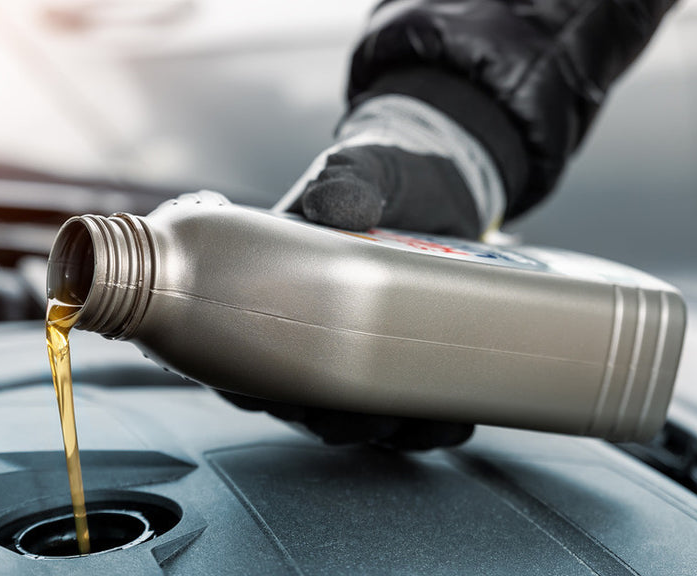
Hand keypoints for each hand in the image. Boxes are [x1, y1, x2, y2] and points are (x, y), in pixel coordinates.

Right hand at [220, 95, 505, 449]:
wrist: (444, 180)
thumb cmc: (382, 178)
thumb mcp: (358, 171)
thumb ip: (344, 183)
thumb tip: (335, 204)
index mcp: (281, 290)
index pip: (246, 354)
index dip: (252, 387)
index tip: (278, 396)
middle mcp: (317, 333)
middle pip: (302, 402)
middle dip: (323, 420)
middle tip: (351, 415)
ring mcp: (366, 352)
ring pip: (358, 417)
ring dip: (377, 433)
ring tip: (402, 423)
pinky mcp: (413, 361)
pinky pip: (416, 411)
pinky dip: (432, 426)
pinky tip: (449, 421)